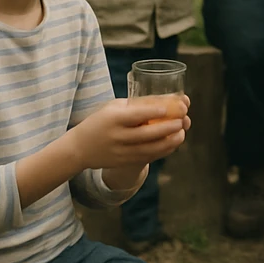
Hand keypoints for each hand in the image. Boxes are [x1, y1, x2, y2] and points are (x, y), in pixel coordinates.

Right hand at [67, 96, 190, 171]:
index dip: (152, 112)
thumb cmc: (102, 120)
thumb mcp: (114, 107)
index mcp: (113, 119)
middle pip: (146, 134)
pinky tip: (173, 143)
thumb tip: (166, 100)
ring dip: (169, 142)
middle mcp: (117, 136)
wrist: (80, 148)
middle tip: (183, 120)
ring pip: (149, 149)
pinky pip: (148, 158)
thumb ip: (137, 104)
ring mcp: (121, 152)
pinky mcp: (124, 162)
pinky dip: (163, 151)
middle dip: (167, 128)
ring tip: (182, 132)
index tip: (168, 109)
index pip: (135, 116)